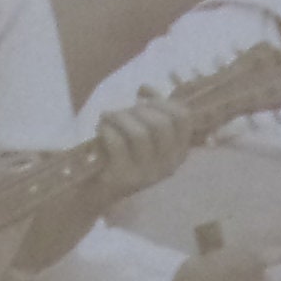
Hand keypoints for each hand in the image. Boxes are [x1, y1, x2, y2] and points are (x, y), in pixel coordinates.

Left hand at [89, 91, 205, 204]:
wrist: (96, 191)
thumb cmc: (120, 156)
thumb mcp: (142, 134)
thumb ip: (150, 111)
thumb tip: (147, 89)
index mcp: (178, 153)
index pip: (183, 118)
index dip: (162, 101)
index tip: (143, 99)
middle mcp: (167, 166)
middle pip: (162, 124)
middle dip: (137, 110)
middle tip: (121, 112)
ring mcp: (146, 175)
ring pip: (140, 133)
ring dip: (120, 117)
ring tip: (107, 117)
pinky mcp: (123, 179)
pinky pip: (117, 143)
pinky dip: (107, 129)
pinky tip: (100, 129)